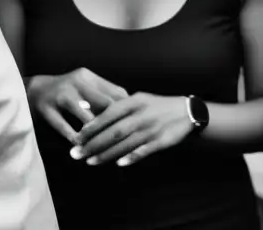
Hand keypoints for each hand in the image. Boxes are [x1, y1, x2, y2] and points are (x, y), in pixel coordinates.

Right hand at [27, 68, 127, 143]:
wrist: (31, 89)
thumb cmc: (65, 91)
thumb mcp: (84, 86)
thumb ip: (102, 94)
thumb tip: (128, 109)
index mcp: (88, 76)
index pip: (115, 92)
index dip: (126, 110)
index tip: (133, 126)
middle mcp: (76, 82)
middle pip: (104, 104)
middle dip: (113, 123)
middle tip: (121, 141)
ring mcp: (60, 94)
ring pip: (85, 116)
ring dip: (94, 134)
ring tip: (102, 147)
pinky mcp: (46, 108)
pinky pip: (63, 126)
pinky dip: (73, 137)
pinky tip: (79, 147)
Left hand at [73, 93, 195, 166]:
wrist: (186, 111)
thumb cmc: (156, 105)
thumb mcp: (139, 99)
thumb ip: (117, 106)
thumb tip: (89, 108)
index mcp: (135, 101)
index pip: (109, 113)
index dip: (93, 125)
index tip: (78, 136)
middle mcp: (142, 114)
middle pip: (114, 131)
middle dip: (93, 144)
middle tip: (76, 153)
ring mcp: (152, 128)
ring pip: (126, 143)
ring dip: (107, 154)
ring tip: (90, 161)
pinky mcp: (161, 140)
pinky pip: (144, 151)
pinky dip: (132, 157)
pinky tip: (119, 164)